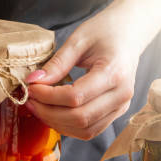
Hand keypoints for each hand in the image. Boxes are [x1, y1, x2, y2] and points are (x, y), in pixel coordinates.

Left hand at [25, 0, 147, 139]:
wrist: (129, 34)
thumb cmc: (106, 31)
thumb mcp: (78, 40)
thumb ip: (57, 63)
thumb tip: (34, 81)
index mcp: (114, 73)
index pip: (76, 97)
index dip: (48, 96)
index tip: (31, 86)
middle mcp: (122, 95)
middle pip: (80, 118)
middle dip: (49, 112)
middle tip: (30, 99)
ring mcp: (122, 106)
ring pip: (85, 130)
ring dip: (57, 123)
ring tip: (39, 107)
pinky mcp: (117, 112)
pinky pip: (91, 130)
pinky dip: (69, 126)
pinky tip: (53, 113)